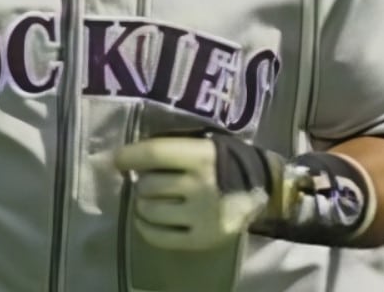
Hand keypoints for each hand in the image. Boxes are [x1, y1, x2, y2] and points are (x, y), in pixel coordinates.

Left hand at [114, 133, 278, 250]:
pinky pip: (158, 236)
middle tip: (148, 181)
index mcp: (202, 156)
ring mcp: (202, 215)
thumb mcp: (206, 144)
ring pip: (149, 210)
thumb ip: (174, 148)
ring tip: (150, 199)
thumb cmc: (227, 161)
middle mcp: (202, 186)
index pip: (152, 154)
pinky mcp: (202, 239)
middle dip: (141, 182)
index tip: (117, 160)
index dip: (128, 156)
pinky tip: (146, 219)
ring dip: (143, 204)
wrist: (266, 189)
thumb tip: (130, 157)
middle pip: (147, 185)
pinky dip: (145, 227)